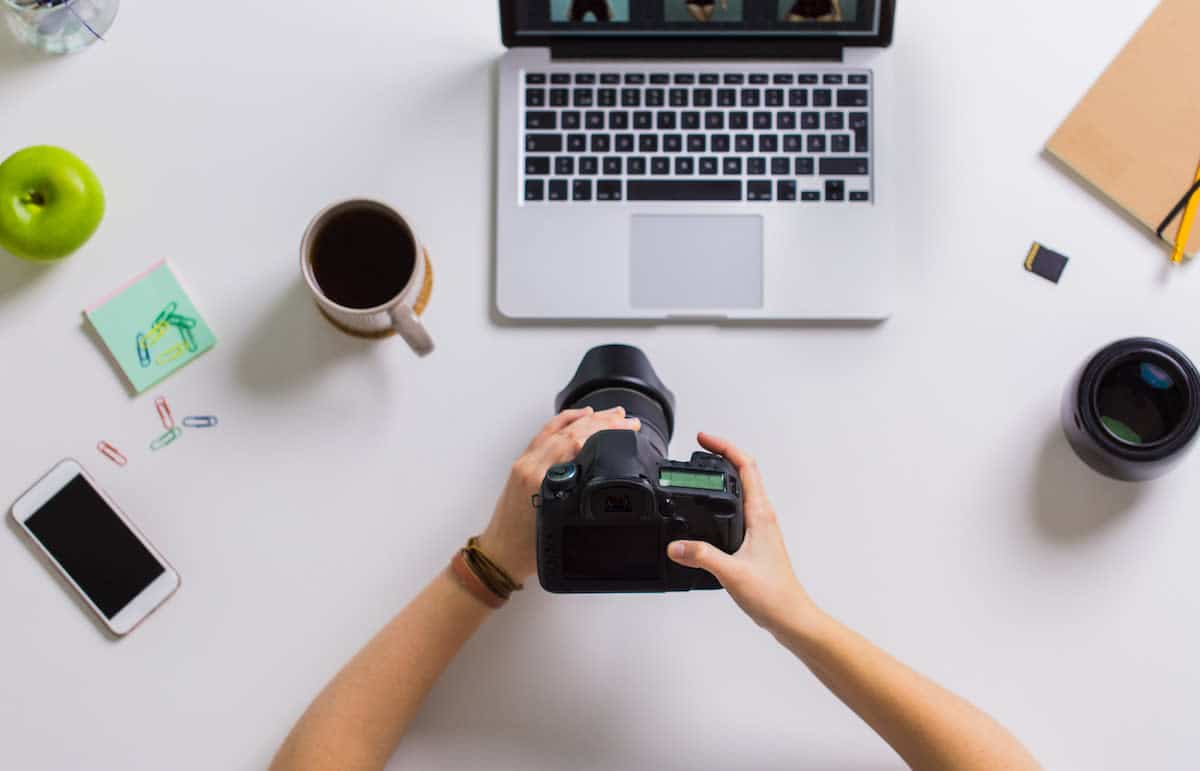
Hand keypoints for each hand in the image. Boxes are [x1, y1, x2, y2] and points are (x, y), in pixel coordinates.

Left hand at [478, 406, 640, 582]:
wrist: (500, 554)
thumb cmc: (526, 548)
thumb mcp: (560, 526)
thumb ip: (581, 501)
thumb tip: (610, 479)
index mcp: (539, 480)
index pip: (576, 443)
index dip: (604, 430)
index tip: (627, 427)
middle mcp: (531, 466)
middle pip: (570, 432)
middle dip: (602, 422)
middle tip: (627, 419)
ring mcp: (525, 462)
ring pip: (558, 429)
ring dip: (586, 418)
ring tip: (611, 414)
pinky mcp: (524, 464)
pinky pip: (545, 434)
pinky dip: (564, 422)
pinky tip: (579, 417)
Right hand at [667, 433, 816, 634]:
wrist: (791, 617)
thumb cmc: (774, 595)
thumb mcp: (732, 573)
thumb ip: (701, 557)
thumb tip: (675, 545)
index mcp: (760, 515)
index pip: (745, 466)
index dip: (724, 447)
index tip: (703, 439)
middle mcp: (762, 516)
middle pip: (744, 471)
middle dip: (721, 454)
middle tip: (698, 448)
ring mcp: (760, 528)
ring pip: (742, 489)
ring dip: (723, 475)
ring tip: (701, 470)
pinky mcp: (755, 540)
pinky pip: (739, 508)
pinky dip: (722, 498)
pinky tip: (708, 509)